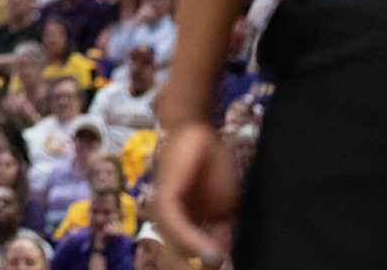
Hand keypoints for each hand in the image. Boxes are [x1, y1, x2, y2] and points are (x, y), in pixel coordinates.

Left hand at [152, 120, 237, 262]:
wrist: (199, 131)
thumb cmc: (209, 167)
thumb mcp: (223, 209)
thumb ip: (219, 236)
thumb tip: (217, 262)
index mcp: (179, 229)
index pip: (183, 264)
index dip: (200, 269)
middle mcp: (166, 225)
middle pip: (174, 264)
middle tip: (218, 269)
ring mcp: (163, 212)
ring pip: (174, 254)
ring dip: (195, 266)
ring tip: (217, 266)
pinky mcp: (165, 197)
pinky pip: (176, 227)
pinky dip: (194, 243)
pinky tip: (212, 254)